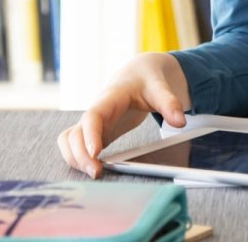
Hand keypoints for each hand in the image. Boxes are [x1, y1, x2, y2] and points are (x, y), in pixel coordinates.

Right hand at [57, 52, 190, 178]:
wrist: (138, 73)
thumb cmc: (145, 79)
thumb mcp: (160, 87)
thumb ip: (170, 102)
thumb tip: (179, 121)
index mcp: (109, 97)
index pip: (92, 116)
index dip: (90, 135)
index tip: (96, 153)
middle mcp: (95, 111)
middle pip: (73, 133)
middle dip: (80, 154)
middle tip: (97, 173)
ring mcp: (92, 123)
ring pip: (68, 140)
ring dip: (74, 158)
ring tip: (94, 173)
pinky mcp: (93, 133)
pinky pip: (74, 145)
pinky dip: (76, 157)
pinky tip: (91, 168)